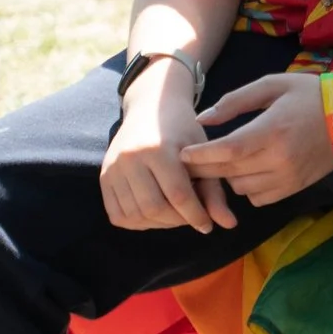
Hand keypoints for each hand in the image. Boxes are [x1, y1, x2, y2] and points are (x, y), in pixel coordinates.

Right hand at [101, 69, 235, 232]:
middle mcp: (130, 158)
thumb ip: (214, 191)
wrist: (150, 108)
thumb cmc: (182, 130)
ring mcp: (112, 168)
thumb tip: (229, 225)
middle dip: (177, 221)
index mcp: (158, 149)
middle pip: (154, 208)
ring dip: (159, 224)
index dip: (195, 215)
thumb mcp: (202, 153)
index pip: (178, 194)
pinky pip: (118, 215)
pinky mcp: (103, 177)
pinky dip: (139, 222)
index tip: (207, 226)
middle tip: (190, 218)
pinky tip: (155, 214)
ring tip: (175, 215)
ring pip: (135, 215)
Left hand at [181, 73, 332, 206]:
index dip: (200, 156)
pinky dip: (247, 188)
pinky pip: (258, 198)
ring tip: (225, 163)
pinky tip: (248, 172)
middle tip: (188, 163)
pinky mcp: (294, 188)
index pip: (227, 151)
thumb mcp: (272, 86)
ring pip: (240, 188)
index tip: (182, 155)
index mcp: (272, 130)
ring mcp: (288, 177)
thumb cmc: (308, 94)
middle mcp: (279, 158)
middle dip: (204, 170)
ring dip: (227, 177)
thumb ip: (235, 101)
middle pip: (228, 173)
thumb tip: (202, 119)